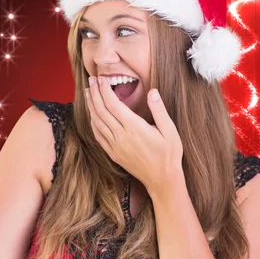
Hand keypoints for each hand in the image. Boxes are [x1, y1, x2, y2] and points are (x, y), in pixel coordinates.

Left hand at [85, 76, 183, 191]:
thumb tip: (153, 91)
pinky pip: (98, 135)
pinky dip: (92, 122)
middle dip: (95, 93)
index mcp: (134, 128)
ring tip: (88, 92)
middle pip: (102, 110)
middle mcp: (121, 136)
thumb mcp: (170, 131)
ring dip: (91, 106)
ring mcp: (115, 146)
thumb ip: (160, 110)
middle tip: (91, 79)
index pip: (113, 104)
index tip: (101, 79)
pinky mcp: (113, 153)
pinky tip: (92, 114)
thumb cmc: (169, 154)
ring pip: (97, 122)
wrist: (162, 180)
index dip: (104, 90)